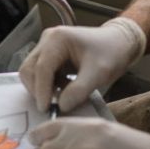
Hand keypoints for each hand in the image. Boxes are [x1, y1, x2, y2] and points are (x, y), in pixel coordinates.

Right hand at [18, 18, 145, 113]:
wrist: (120, 42)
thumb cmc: (112, 53)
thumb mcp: (99, 73)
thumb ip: (79, 90)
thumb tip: (61, 106)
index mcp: (58, 39)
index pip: (42, 67)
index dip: (42, 90)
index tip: (46, 109)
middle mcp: (47, 40)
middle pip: (29, 69)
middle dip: (37, 90)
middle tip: (51, 106)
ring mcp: (46, 46)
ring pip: (31, 72)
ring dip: (41, 88)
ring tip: (60, 96)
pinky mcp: (49, 54)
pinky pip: (39, 73)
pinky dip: (47, 85)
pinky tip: (63, 89)